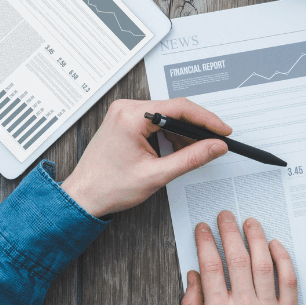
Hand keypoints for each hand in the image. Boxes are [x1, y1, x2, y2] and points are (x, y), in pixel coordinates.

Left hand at [60, 98, 230, 216]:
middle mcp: (126, 108)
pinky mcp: (124, 120)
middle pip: (174, 109)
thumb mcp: (156, 175)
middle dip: (196, 128)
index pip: (179, 108)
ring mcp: (124, 113)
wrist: (83, 196)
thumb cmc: (108, 187)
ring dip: (182, 132)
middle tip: (214, 143)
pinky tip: (175, 149)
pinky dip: (169, 133)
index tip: (223, 130)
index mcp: (131, 116)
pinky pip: (155, 121)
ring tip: (194, 151)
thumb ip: (191, 158)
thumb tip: (215, 147)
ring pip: (166, 115)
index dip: (206, 119)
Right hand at [182, 211, 297, 304]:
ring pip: (262, 264)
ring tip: (249, 223)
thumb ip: (193, 304)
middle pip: (236, 259)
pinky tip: (275, 245)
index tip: (203, 229)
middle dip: (229, 233)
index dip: (205, 243)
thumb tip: (193, 278)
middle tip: (225, 216)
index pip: (210, 266)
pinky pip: (288, 280)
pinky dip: (283, 259)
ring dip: (255, 239)